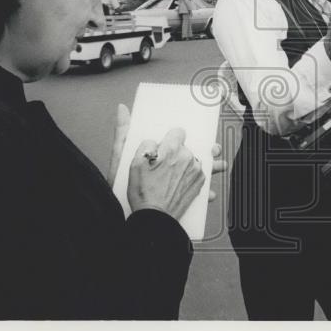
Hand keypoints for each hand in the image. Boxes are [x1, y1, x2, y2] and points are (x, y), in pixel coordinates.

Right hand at [109, 105, 227, 199]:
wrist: (152, 220)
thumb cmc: (139, 193)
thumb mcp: (125, 161)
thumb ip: (125, 132)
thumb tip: (123, 110)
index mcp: (169, 149)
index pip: (178, 132)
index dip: (173, 137)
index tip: (169, 143)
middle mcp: (186, 157)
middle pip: (190, 146)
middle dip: (183, 150)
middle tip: (176, 158)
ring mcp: (196, 171)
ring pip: (203, 157)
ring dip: (203, 158)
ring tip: (208, 156)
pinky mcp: (200, 185)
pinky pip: (206, 175)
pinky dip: (205, 176)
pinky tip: (204, 178)